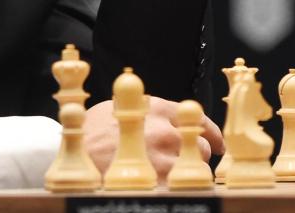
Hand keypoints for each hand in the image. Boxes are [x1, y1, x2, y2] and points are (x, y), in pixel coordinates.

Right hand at [83, 96, 224, 179]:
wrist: (76, 156)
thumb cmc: (92, 132)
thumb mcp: (118, 108)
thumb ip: (145, 109)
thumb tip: (162, 115)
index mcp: (157, 108)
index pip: (198, 117)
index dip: (212, 132)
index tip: (218, 141)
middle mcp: (165, 130)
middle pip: (201, 145)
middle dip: (195, 155)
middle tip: (181, 161)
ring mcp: (164, 157)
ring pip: (195, 167)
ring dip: (186, 171)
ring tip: (168, 173)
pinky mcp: (160, 181)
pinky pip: (182, 185)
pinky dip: (176, 186)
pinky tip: (163, 184)